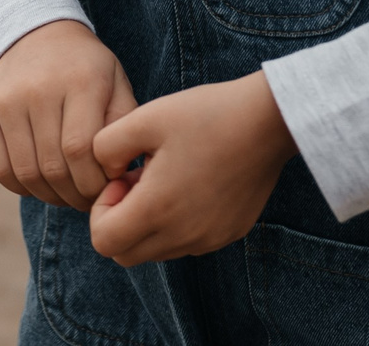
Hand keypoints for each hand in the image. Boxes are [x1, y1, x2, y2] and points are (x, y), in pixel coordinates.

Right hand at [0, 20, 139, 210]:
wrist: (37, 33)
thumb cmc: (86, 68)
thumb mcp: (116, 82)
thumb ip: (123, 125)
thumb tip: (116, 173)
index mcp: (80, 81)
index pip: (80, 150)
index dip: (93, 182)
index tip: (105, 190)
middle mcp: (39, 89)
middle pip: (53, 166)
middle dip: (74, 195)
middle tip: (86, 200)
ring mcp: (7, 100)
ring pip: (26, 172)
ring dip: (49, 196)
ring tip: (66, 194)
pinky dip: (20, 187)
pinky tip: (39, 184)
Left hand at [87, 71, 296, 265]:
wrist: (268, 120)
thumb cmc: (205, 114)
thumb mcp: (144, 117)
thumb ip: (104, 147)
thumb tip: (104, 172)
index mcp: (157, 209)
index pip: (104, 241)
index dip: (100, 210)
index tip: (122, 177)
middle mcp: (183, 235)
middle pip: (126, 254)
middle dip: (120, 220)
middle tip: (137, 179)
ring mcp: (209, 238)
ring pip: (157, 250)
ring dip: (148, 222)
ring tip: (164, 176)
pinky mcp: (229, 233)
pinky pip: (187, 242)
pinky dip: (176, 223)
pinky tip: (190, 182)